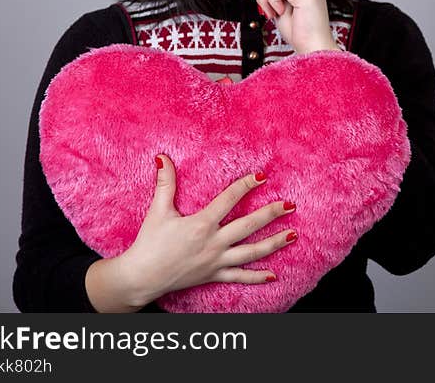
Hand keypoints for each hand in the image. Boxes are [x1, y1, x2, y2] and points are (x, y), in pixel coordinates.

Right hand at [114, 156, 296, 307]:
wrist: (141, 277)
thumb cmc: (148, 243)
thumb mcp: (157, 210)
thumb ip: (165, 183)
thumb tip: (162, 157)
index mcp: (201, 224)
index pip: (229, 199)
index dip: (246, 185)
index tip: (262, 175)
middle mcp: (213, 242)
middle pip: (249, 226)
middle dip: (272, 214)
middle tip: (290, 205)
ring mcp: (216, 261)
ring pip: (252, 252)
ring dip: (274, 243)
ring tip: (293, 234)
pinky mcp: (214, 275)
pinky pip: (240, 277)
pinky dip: (257, 276)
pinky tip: (274, 275)